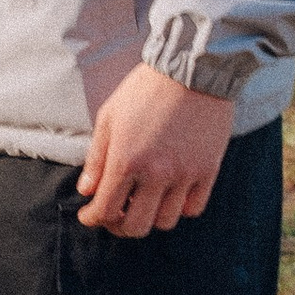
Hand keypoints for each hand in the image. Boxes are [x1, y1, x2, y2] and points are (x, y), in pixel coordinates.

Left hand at [75, 64, 231, 238]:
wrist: (191, 69)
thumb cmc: (145, 89)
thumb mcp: (109, 117)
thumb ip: (97, 158)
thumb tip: (86, 190)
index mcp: (126, 161)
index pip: (105, 210)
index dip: (92, 218)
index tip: (89, 215)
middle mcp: (156, 174)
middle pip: (135, 226)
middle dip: (119, 225)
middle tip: (114, 214)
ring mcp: (185, 175)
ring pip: (166, 222)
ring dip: (150, 218)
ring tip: (143, 203)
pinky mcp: (208, 170)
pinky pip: (193, 208)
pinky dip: (179, 209)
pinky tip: (170, 196)